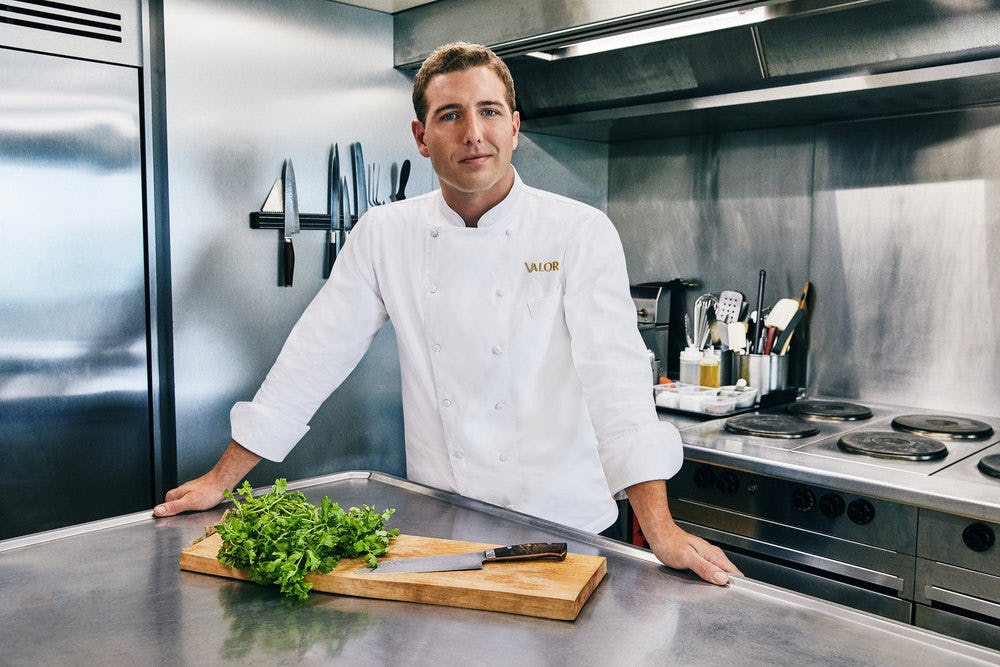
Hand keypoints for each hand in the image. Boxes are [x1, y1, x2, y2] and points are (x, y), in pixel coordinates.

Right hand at [153, 474, 227, 516]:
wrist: (224, 481)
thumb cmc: (210, 490)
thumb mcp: (189, 502)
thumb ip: (173, 507)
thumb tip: (157, 511)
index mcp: (176, 494)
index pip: (163, 507)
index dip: (165, 516)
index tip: (168, 523)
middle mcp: (182, 492)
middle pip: (173, 507)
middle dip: (177, 515)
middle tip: (185, 520)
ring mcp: (190, 493)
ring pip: (183, 506)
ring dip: (187, 513)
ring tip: (195, 516)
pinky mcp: (199, 494)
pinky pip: (193, 504)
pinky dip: (195, 509)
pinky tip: (201, 511)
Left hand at [625, 479, 741, 585]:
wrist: (659, 534)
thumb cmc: (670, 543)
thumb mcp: (688, 558)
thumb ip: (705, 568)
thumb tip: (722, 578)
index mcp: (713, 554)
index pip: (733, 571)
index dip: (736, 583)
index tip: (735, 594)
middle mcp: (712, 554)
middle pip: (729, 572)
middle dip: (729, 584)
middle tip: (726, 597)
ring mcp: (707, 556)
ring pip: (721, 571)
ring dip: (721, 581)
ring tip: (718, 592)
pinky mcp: (700, 558)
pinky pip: (712, 569)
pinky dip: (713, 578)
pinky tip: (708, 583)